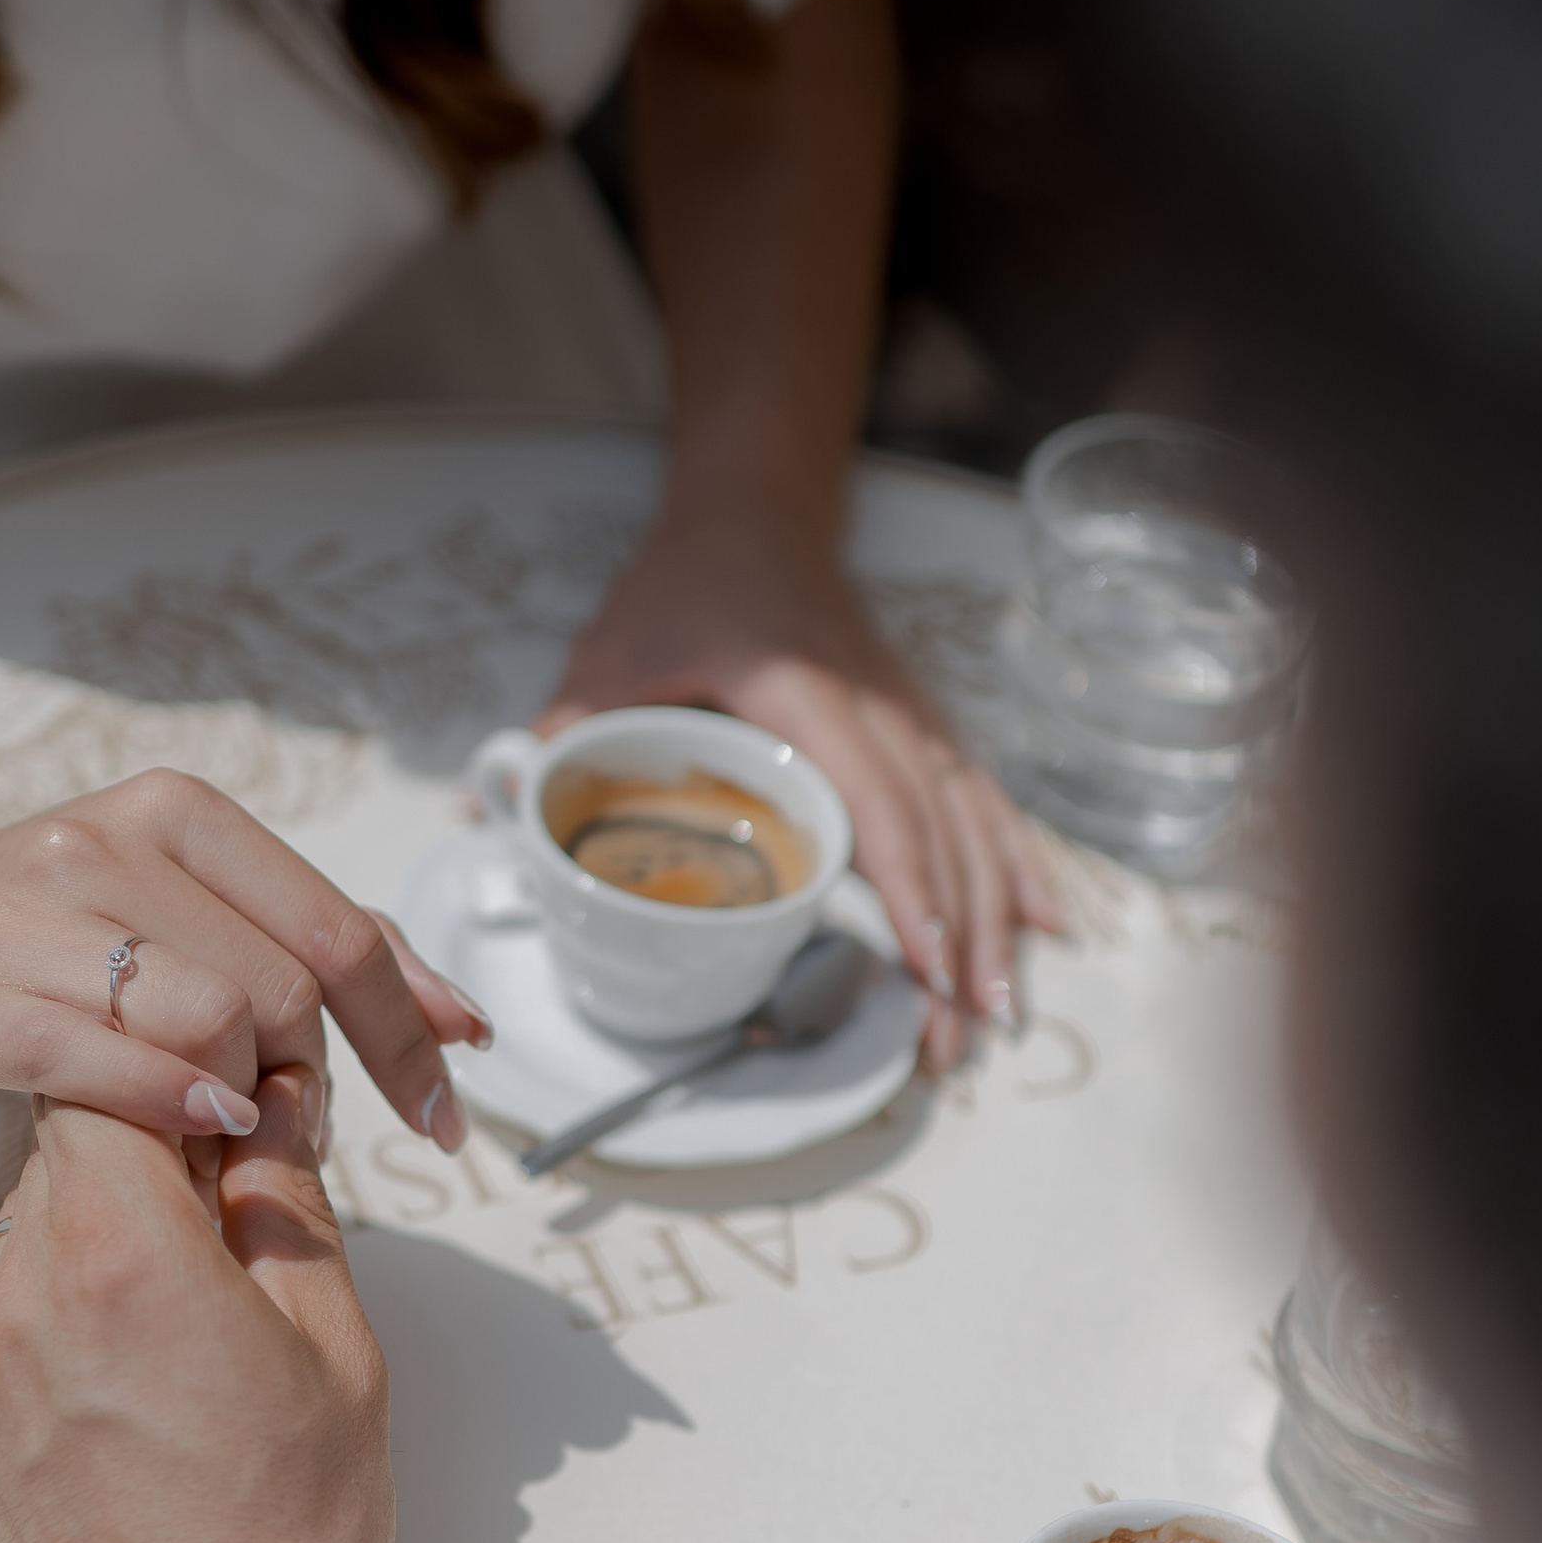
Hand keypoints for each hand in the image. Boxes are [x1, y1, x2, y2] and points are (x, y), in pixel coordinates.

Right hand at [0, 769, 484, 1143]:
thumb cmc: (38, 935)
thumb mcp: (176, 906)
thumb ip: (308, 944)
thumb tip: (460, 1018)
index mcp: (179, 815)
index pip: (340, 933)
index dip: (408, 1033)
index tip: (445, 1111)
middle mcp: (110, 843)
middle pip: (284, 991)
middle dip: (315, 1081)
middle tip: (291, 1133)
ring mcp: (34, 915)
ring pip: (213, 1021)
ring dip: (245, 1101)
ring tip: (223, 1132)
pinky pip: (107, 1062)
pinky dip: (172, 1107)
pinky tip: (194, 1132)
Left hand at [0, 1069, 393, 1542]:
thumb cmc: (283, 1541)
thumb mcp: (334, 1352)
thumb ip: (287, 1206)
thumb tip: (272, 1108)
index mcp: (122, 1251)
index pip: (106, 1080)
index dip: (168, 1083)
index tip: (222, 1119)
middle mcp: (18, 1294)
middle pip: (60, 1157)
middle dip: (139, 1173)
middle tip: (219, 1242)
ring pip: (24, 1248)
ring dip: (92, 1261)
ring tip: (172, 1356)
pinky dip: (51, 1346)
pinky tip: (122, 1419)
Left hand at [544, 503, 1063, 1071]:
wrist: (755, 505)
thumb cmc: (686, 579)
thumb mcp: (613, 649)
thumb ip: (565, 731)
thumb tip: (493, 813)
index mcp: (805, 691)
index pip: (873, 802)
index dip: (906, 888)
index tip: (928, 967)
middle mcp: (878, 704)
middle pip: (938, 832)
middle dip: (959, 939)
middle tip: (959, 1037)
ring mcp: (913, 713)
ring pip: (973, 823)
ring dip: (997, 918)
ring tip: (1000, 1011)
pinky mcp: (925, 722)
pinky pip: (985, 799)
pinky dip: (1018, 863)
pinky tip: (1048, 923)